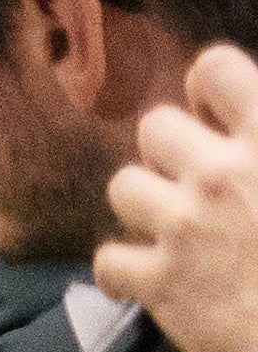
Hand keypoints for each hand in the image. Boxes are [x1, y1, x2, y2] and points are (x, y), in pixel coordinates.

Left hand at [98, 45, 257, 351]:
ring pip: (124, 186)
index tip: (217, 115)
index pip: (215, 69)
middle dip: (174, 152)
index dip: (210, 89)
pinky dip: (125, 271)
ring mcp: (184, 228)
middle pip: (156, 127)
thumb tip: (252, 140)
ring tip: (178, 226)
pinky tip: (151, 277)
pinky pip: (108, 260)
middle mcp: (221, 175)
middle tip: (200, 181)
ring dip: (146, 205)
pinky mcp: (160, 282)